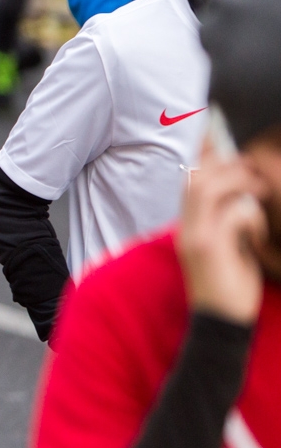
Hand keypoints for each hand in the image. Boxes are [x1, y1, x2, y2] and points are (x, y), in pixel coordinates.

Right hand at [179, 137, 271, 326]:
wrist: (219, 324)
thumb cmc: (228, 286)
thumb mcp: (227, 248)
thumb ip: (227, 220)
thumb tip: (245, 194)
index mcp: (188, 224)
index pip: (189, 178)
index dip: (198, 150)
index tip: (206, 123)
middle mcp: (186, 227)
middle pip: (196, 177)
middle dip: (227, 166)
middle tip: (254, 171)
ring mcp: (194, 236)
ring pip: (209, 189)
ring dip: (239, 184)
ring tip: (260, 192)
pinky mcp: (208, 249)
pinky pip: (232, 215)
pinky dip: (251, 218)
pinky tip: (260, 237)